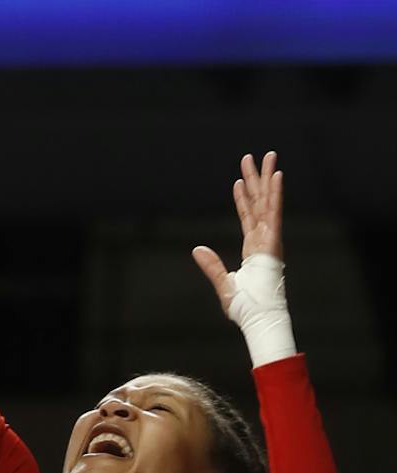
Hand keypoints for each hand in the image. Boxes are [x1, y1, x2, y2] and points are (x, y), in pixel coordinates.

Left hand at [193, 151, 283, 309]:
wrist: (259, 317)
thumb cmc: (245, 307)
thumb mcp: (223, 284)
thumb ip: (211, 265)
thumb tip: (196, 249)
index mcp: (253, 249)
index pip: (247, 217)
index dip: (243, 198)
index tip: (239, 181)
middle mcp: (263, 239)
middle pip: (259, 202)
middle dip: (258, 179)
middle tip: (256, 157)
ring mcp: (270, 238)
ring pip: (268, 201)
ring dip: (268, 177)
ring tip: (269, 156)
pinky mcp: (274, 241)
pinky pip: (274, 213)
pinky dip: (276, 193)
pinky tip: (276, 176)